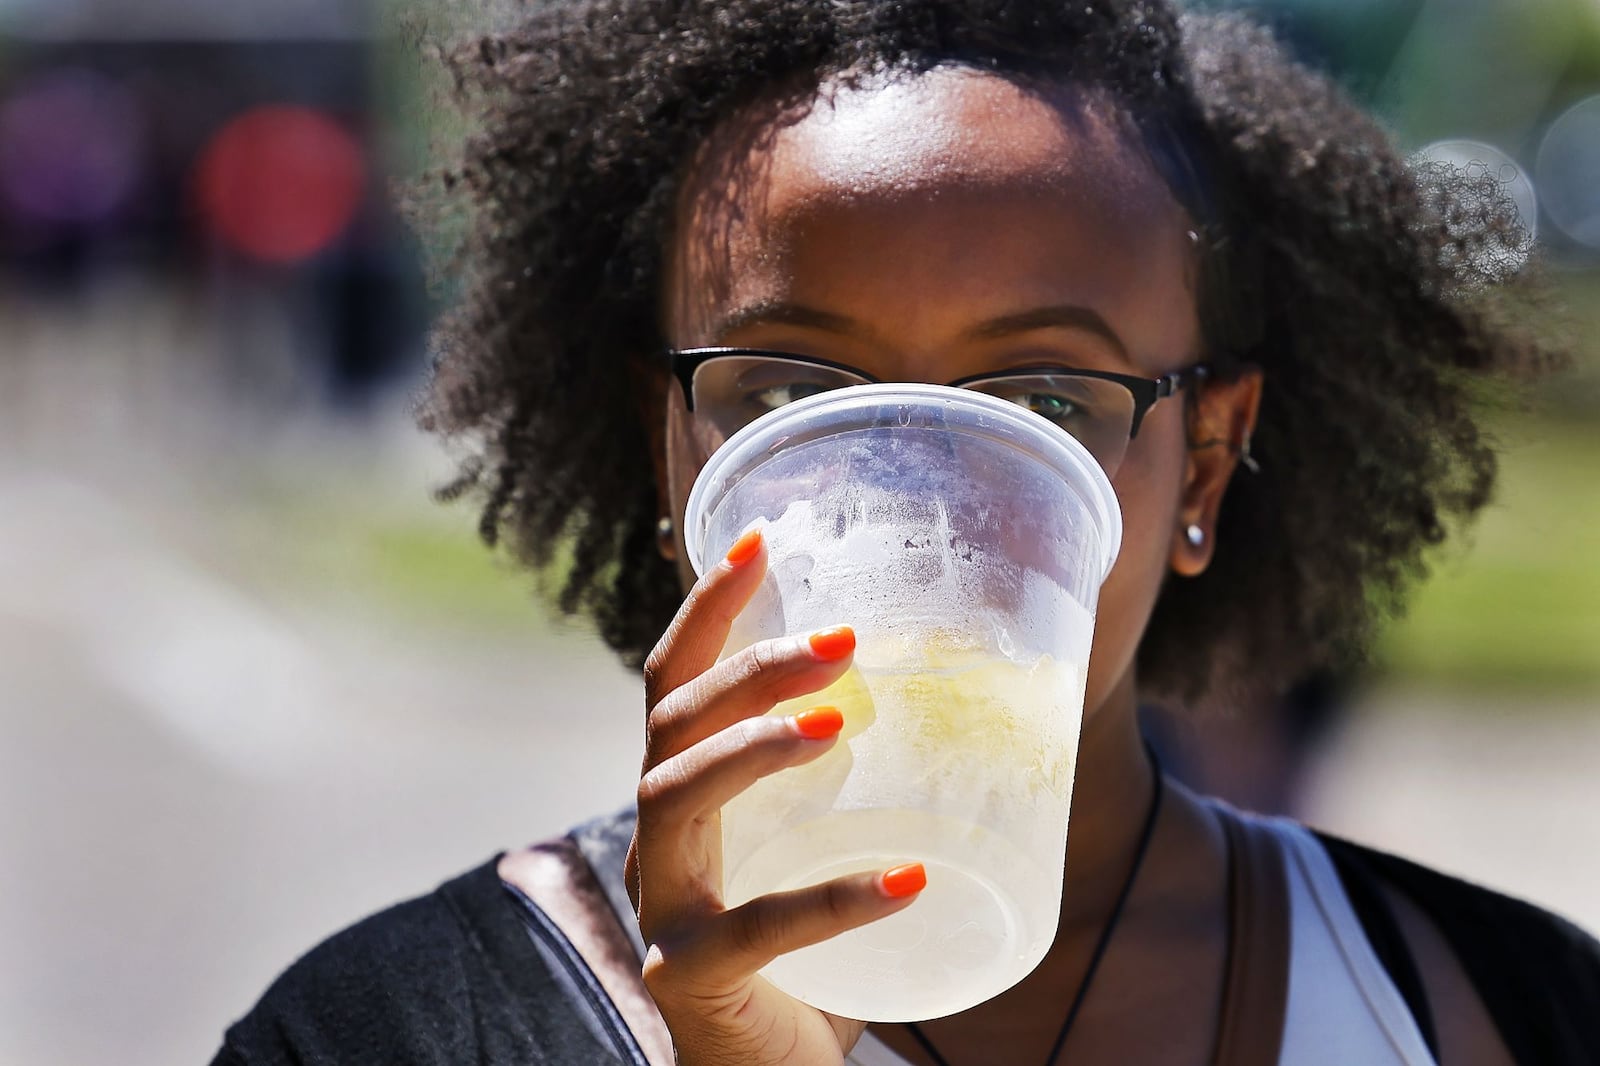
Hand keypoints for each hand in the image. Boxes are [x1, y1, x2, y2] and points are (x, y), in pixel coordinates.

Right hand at [625, 526, 925, 1065]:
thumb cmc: (804, 955)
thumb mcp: (826, 849)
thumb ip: (868, 785)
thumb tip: (987, 696)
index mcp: (685, 795)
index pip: (673, 681)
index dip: (707, 607)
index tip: (761, 538)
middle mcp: (657, 839)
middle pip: (671, 724)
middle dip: (747, 667)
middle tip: (841, 639)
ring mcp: (663, 909)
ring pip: (674, 798)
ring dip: (753, 748)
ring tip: (837, 724)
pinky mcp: (690, 978)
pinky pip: (752, 929)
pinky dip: (830, 899)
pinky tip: (907, 879)